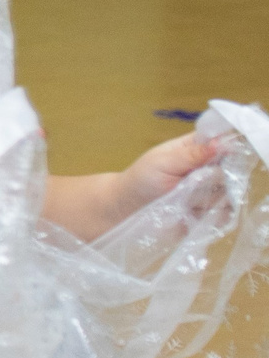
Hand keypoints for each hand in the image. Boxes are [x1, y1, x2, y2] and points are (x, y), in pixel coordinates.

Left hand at [109, 132, 223, 225]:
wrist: (127, 208)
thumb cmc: (141, 179)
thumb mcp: (162, 162)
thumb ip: (192, 154)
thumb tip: (220, 143)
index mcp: (196, 148)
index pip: (224, 143)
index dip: (225, 151)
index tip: (214, 161)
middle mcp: (208, 169)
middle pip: (230, 171)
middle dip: (211, 179)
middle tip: (189, 182)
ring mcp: (211, 191)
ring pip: (227, 194)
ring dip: (204, 198)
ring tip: (181, 199)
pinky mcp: (210, 211)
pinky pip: (222, 214)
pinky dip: (207, 214)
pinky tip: (188, 212)